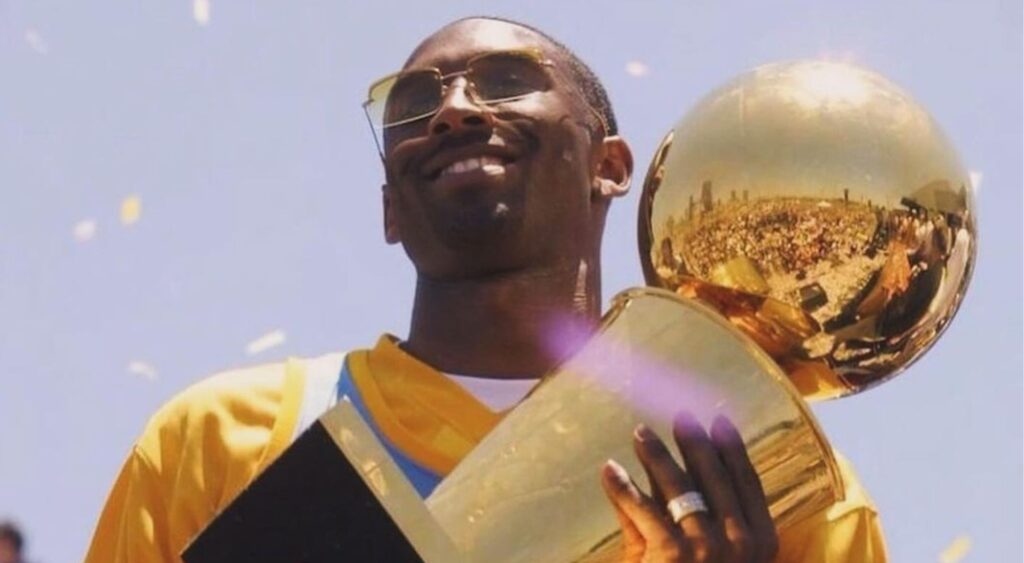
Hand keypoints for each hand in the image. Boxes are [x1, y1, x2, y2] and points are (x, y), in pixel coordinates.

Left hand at [600, 413, 778, 562]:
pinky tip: (609, 469)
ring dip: (657, 456)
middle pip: (714, 478)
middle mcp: (739, 542)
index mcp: (760, 540)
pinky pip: (643, 511)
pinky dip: (623, 488)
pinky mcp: (673, 555)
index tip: (720, 420)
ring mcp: (708, 549)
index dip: (732, 449)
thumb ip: (691, 512)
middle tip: (680, 416)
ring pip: (680, 488)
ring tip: (639, 432)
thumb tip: (668, 465)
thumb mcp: (707, 554)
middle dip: (695, 443)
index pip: (747, 482)